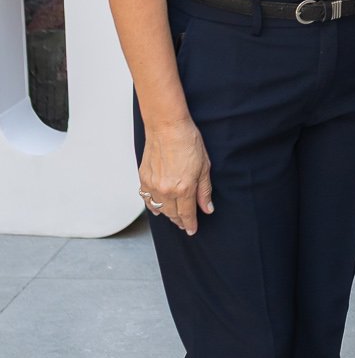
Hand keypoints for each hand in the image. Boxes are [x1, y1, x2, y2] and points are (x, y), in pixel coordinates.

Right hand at [139, 118, 212, 235]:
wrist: (167, 127)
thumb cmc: (188, 141)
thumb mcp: (204, 167)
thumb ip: (204, 191)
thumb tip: (207, 208)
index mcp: (184, 188)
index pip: (187, 214)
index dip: (190, 224)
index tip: (192, 230)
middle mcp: (166, 190)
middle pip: (172, 214)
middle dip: (180, 220)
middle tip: (185, 224)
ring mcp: (152, 185)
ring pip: (159, 208)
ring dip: (167, 214)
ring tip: (174, 217)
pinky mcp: (143, 178)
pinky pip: (146, 198)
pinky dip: (152, 205)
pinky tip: (158, 207)